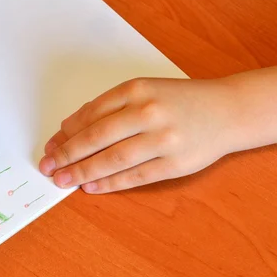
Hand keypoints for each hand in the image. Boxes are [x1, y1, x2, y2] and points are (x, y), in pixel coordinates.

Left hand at [39, 77, 242, 192]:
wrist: (228, 111)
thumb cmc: (178, 101)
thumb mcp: (143, 91)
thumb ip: (108, 107)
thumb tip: (69, 128)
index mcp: (137, 90)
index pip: (91, 114)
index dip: (67, 133)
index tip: (51, 146)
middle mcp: (148, 112)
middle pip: (96, 138)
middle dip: (67, 154)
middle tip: (48, 166)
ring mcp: (163, 139)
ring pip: (113, 159)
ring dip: (82, 171)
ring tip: (63, 180)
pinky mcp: (175, 164)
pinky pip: (135, 177)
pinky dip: (109, 183)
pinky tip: (90, 186)